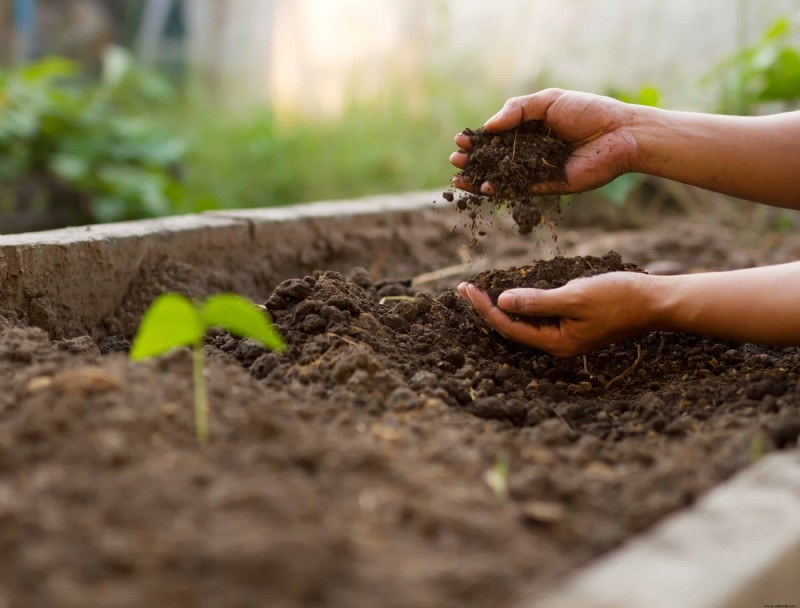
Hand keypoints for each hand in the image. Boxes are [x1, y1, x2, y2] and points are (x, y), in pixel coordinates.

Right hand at [450, 88, 639, 195]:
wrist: (620, 133)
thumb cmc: (588, 111)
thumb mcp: (548, 101)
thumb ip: (517, 110)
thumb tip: (488, 126)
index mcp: (531, 129)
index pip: (497, 136)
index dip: (478, 139)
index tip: (460, 139)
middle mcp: (532, 151)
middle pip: (495, 159)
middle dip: (474, 160)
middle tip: (455, 159)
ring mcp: (538, 170)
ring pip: (503, 177)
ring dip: (480, 179)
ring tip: (459, 179)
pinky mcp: (548, 186)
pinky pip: (520, 190)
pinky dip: (501, 190)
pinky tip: (484, 188)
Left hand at [457, 272, 660, 356]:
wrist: (655, 301)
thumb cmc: (618, 298)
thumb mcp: (574, 297)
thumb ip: (537, 302)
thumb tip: (503, 302)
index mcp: (556, 343)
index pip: (508, 327)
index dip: (484, 308)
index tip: (466, 289)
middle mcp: (558, 345)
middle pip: (513, 328)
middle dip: (488, 309)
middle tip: (465, 289)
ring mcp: (566, 337)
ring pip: (525, 324)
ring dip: (503, 307)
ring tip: (480, 291)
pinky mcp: (574, 326)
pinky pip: (540, 318)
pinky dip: (524, 305)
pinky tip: (514, 294)